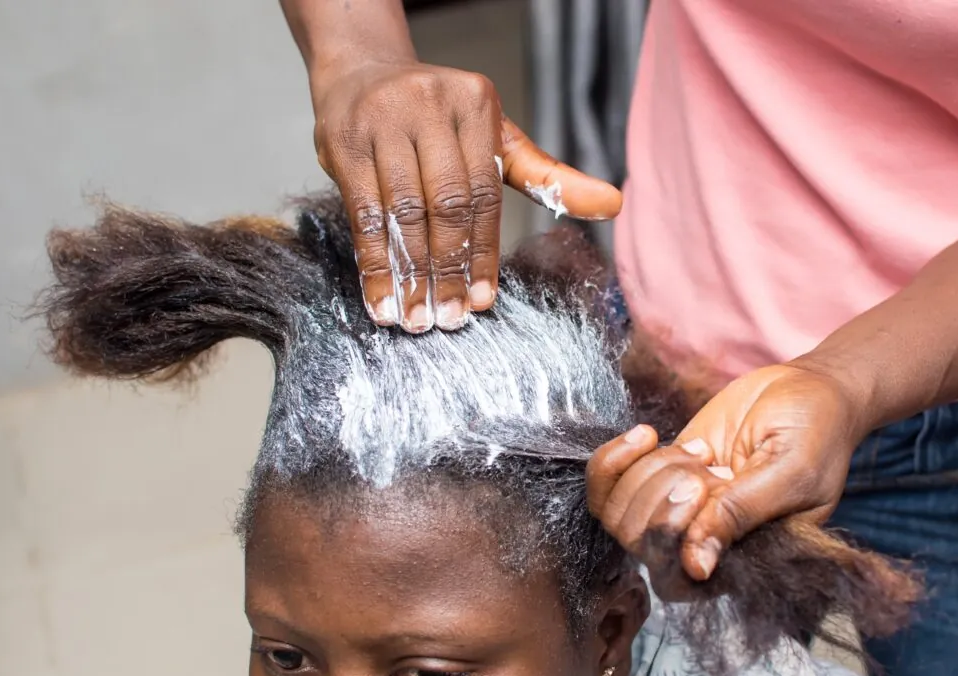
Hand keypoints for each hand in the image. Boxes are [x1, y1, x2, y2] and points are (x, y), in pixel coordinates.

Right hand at [310, 59, 622, 332]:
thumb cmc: (438, 118)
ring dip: (410, 273)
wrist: (363, 73)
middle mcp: (430, 105)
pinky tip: (381, 299)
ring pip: (403, 212)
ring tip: (417, 319)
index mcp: (477, 104)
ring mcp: (383, 121)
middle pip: (445, 203)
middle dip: (448, 267)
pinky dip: (374, 262)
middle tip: (449, 318)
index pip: (485, 191)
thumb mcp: (495, 138)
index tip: (482, 301)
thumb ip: (548, 176)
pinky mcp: (343, 141)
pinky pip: (363, 213)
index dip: (485, 252)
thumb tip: (614, 204)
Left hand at [587, 363, 870, 582]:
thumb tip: (697, 568)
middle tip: (707, 463)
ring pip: (617, 513)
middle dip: (661, 495)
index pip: (675, 581)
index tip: (701, 484)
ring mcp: (673, 508)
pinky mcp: (655, 474)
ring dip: (647, 472)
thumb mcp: (790, 472)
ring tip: (696, 451)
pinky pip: (606, 483)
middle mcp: (700, 543)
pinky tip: (648, 435)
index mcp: (743, 561)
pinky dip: (614, 458)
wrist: (805, 389)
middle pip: (638, 544)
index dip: (669, 536)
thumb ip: (741, 515)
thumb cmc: (816, 433)